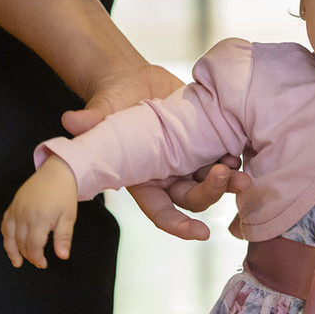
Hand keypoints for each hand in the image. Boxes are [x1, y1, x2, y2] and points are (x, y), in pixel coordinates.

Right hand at [2, 157, 78, 267]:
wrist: (56, 172)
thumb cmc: (64, 195)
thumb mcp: (68, 217)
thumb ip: (63, 238)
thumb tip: (63, 256)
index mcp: (39, 219)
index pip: (33, 247)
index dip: (37, 258)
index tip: (43, 264)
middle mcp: (24, 215)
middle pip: (20, 243)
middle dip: (28, 256)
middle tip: (37, 262)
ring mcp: (16, 209)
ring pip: (9, 235)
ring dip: (12, 250)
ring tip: (17, 261)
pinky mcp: (13, 205)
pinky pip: (5, 224)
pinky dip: (6, 236)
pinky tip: (11, 244)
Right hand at [63, 63, 249, 240]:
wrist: (134, 80)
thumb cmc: (114, 99)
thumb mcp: (103, 108)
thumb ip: (92, 119)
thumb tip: (71, 121)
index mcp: (143, 180)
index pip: (161, 212)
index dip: (179, 226)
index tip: (200, 234)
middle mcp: (169, 176)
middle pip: (194, 198)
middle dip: (212, 192)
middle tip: (226, 175)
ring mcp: (190, 161)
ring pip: (214, 182)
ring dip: (230, 180)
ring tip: (241, 171)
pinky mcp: (206, 143)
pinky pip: (225, 158)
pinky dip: (236, 158)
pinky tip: (243, 150)